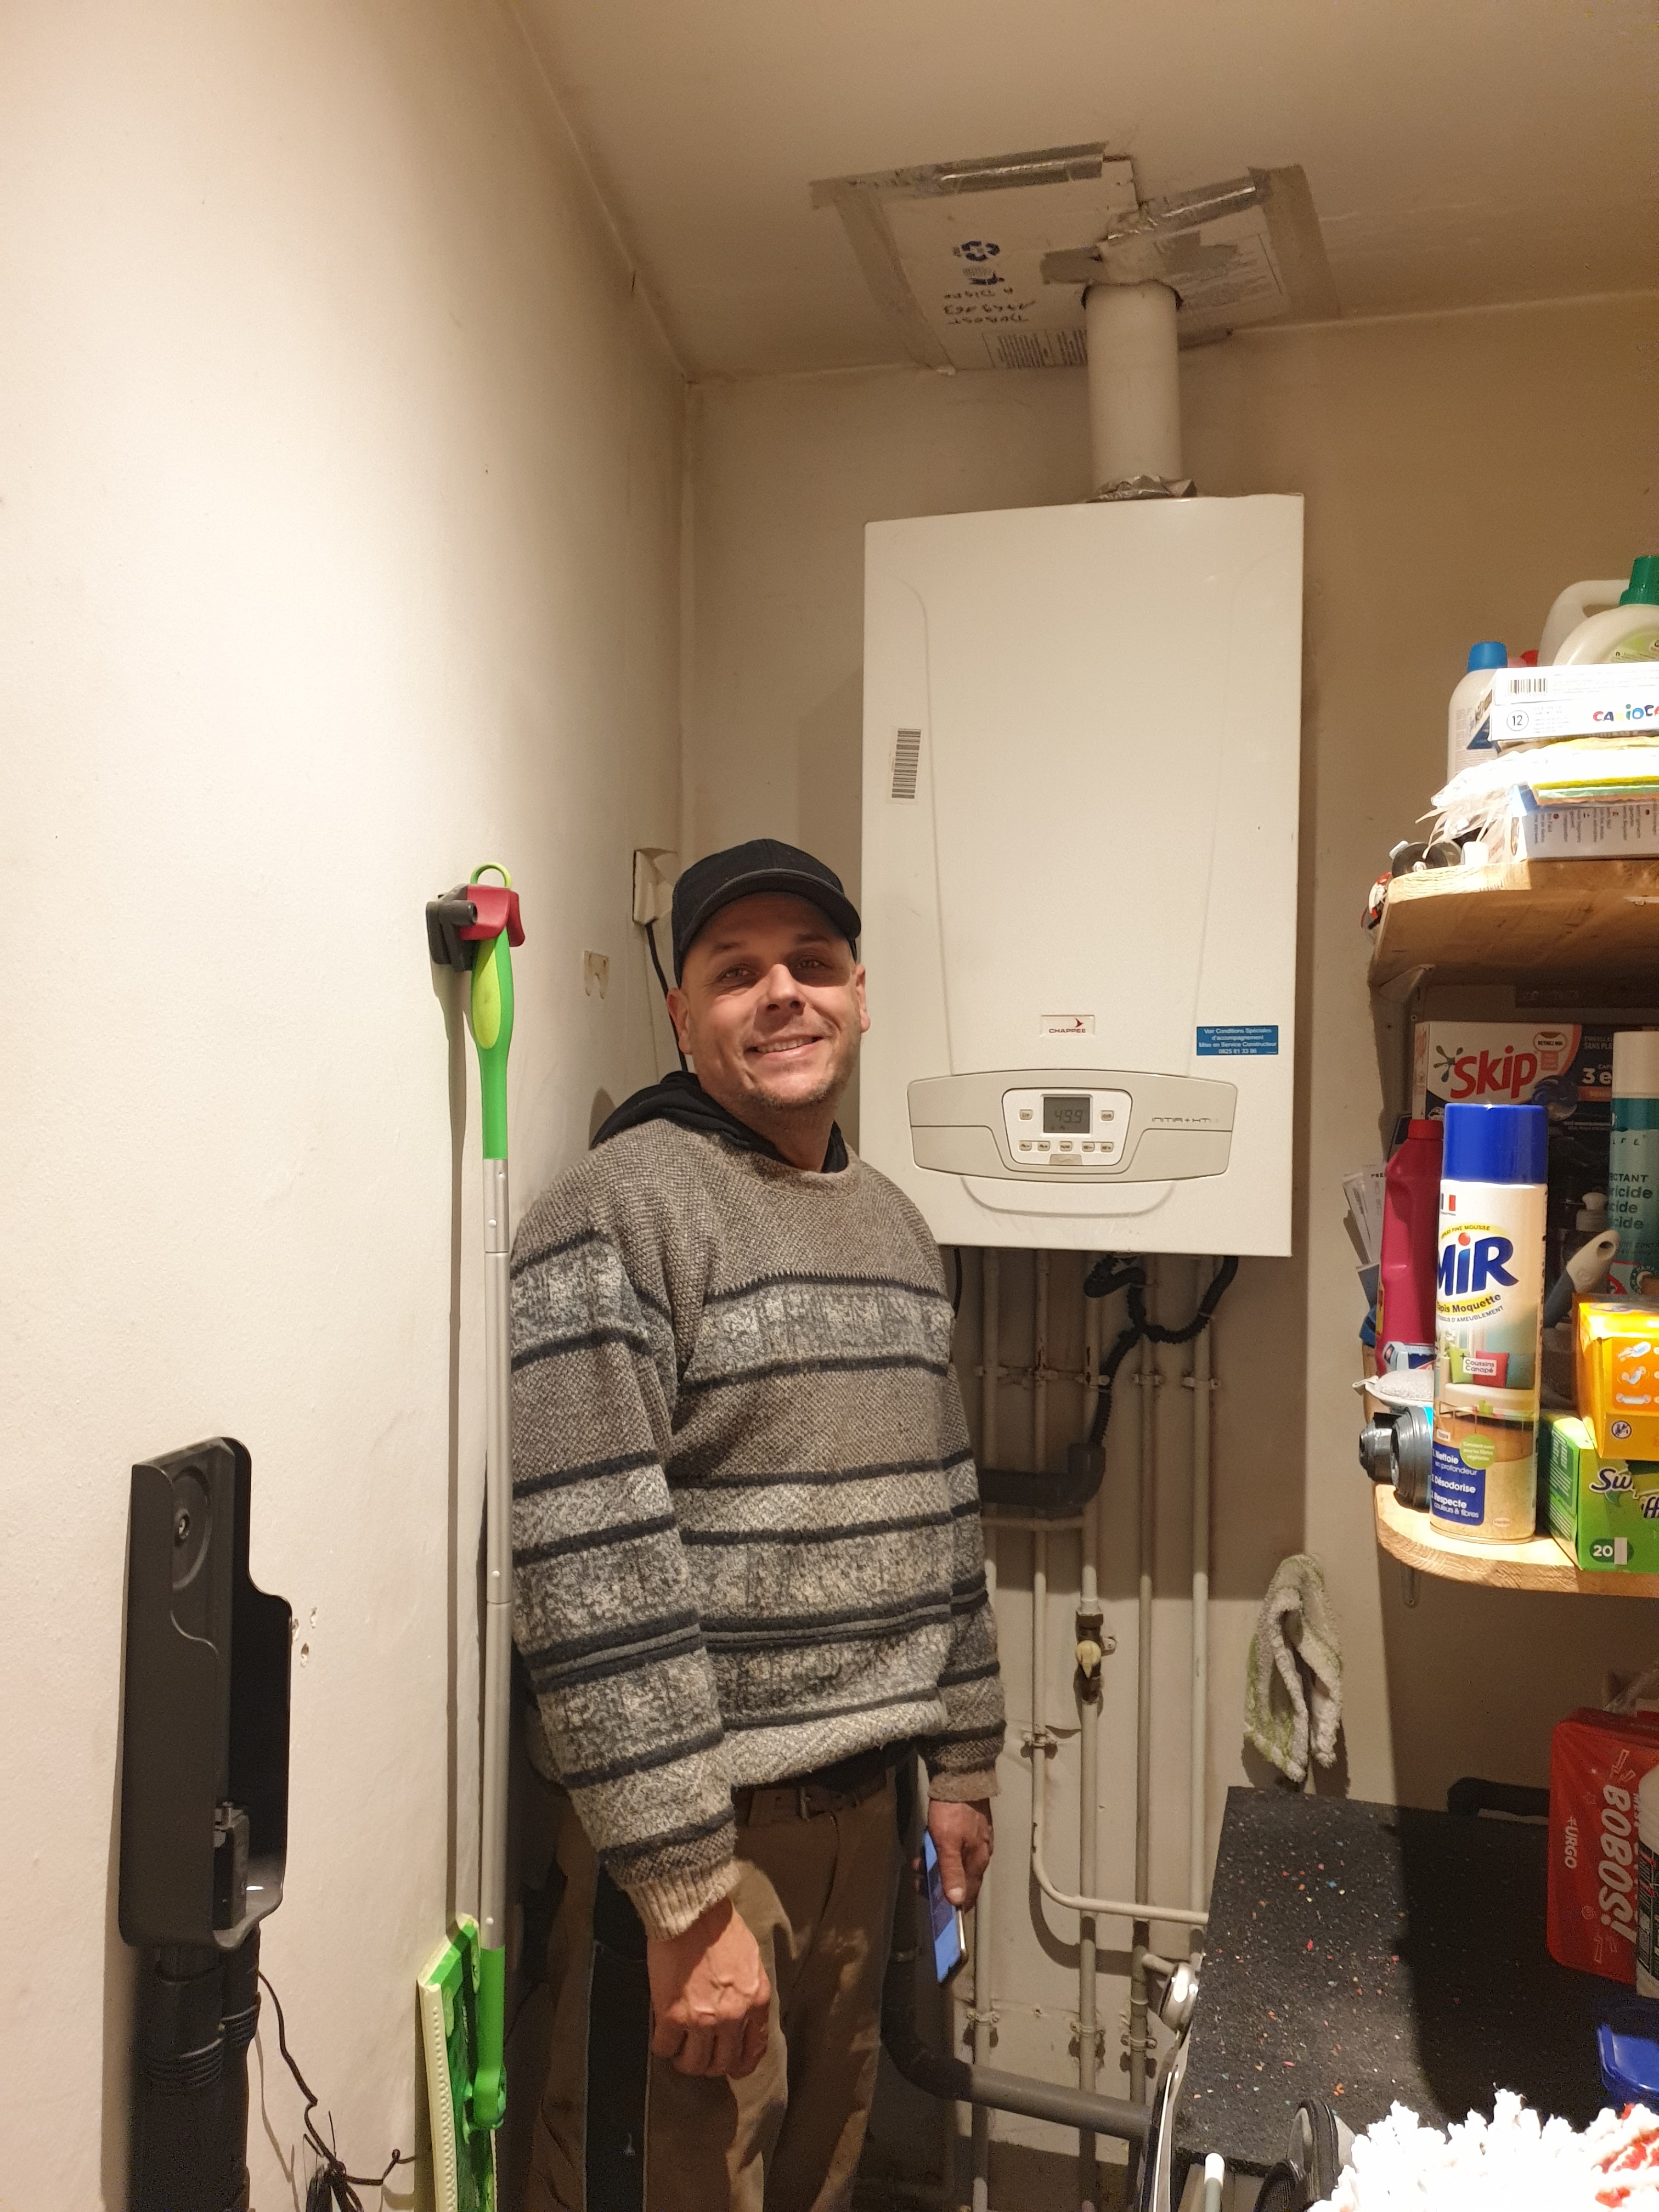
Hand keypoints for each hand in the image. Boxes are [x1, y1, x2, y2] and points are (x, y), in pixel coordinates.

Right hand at [646, 1897, 770, 2078]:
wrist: (691, 1911)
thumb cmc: (720, 1927)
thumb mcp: (751, 1960)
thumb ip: (749, 1992)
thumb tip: (742, 2016)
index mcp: (756, 2000)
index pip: (754, 2049)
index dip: (741, 2064)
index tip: (731, 2066)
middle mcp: (733, 2016)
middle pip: (722, 2063)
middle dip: (710, 2064)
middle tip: (699, 2055)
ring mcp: (703, 2020)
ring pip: (694, 2064)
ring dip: (685, 2061)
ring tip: (679, 2050)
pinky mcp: (673, 2016)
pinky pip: (665, 2048)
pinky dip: (663, 2047)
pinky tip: (662, 2037)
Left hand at [927, 1798, 993, 1910]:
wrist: (960, 1776)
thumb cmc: (953, 1810)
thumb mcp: (946, 1843)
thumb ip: (951, 1871)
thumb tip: (957, 1901)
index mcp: (977, 1861)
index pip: (968, 1894)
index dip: (953, 1905)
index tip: (937, 1912)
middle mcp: (980, 1854)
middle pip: (960, 1880)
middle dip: (937, 1883)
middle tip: (918, 1879)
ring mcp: (976, 1841)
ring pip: (955, 1864)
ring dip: (936, 1866)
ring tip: (919, 1861)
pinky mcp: (970, 1830)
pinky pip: (955, 1850)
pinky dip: (941, 1854)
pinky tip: (930, 1847)